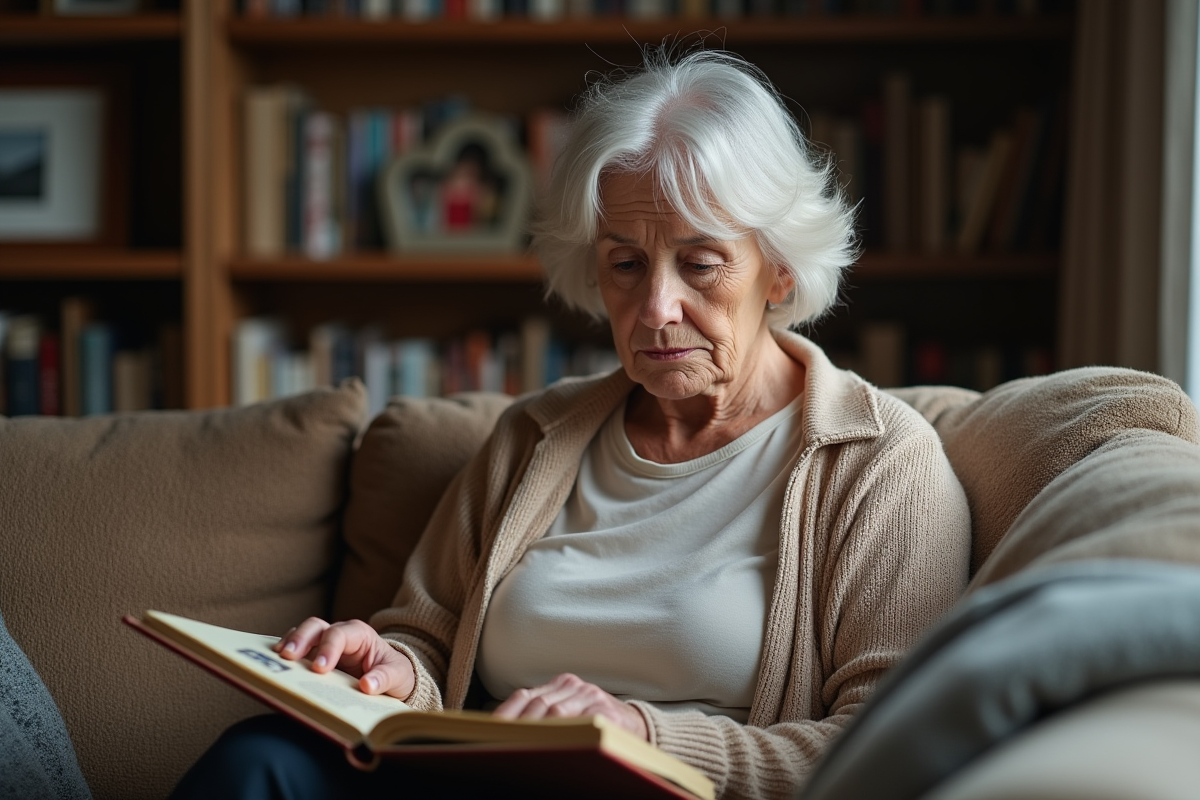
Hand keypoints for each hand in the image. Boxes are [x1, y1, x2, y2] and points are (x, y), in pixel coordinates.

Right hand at [272, 617, 414, 700]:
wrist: (391, 680)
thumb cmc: (395, 673)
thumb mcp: (399, 676)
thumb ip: (385, 678)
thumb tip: (366, 685)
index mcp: (359, 635)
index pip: (340, 634)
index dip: (328, 648)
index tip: (320, 669)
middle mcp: (338, 636)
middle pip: (315, 627)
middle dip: (300, 639)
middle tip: (288, 657)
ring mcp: (323, 646)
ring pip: (301, 636)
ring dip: (288, 645)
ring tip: (276, 661)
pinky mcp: (313, 659)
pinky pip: (296, 653)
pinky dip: (284, 658)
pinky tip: (274, 667)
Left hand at [492, 673, 648, 740]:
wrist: (636, 725)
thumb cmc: (595, 723)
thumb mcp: (568, 712)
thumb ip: (543, 714)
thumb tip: (505, 731)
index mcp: (560, 684)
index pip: (524, 696)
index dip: (505, 714)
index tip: (489, 731)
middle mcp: (574, 686)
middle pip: (537, 704)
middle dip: (519, 727)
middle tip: (503, 744)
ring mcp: (591, 697)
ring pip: (556, 712)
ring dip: (538, 732)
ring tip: (522, 747)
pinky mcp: (607, 712)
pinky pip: (580, 723)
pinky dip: (565, 734)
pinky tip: (554, 745)